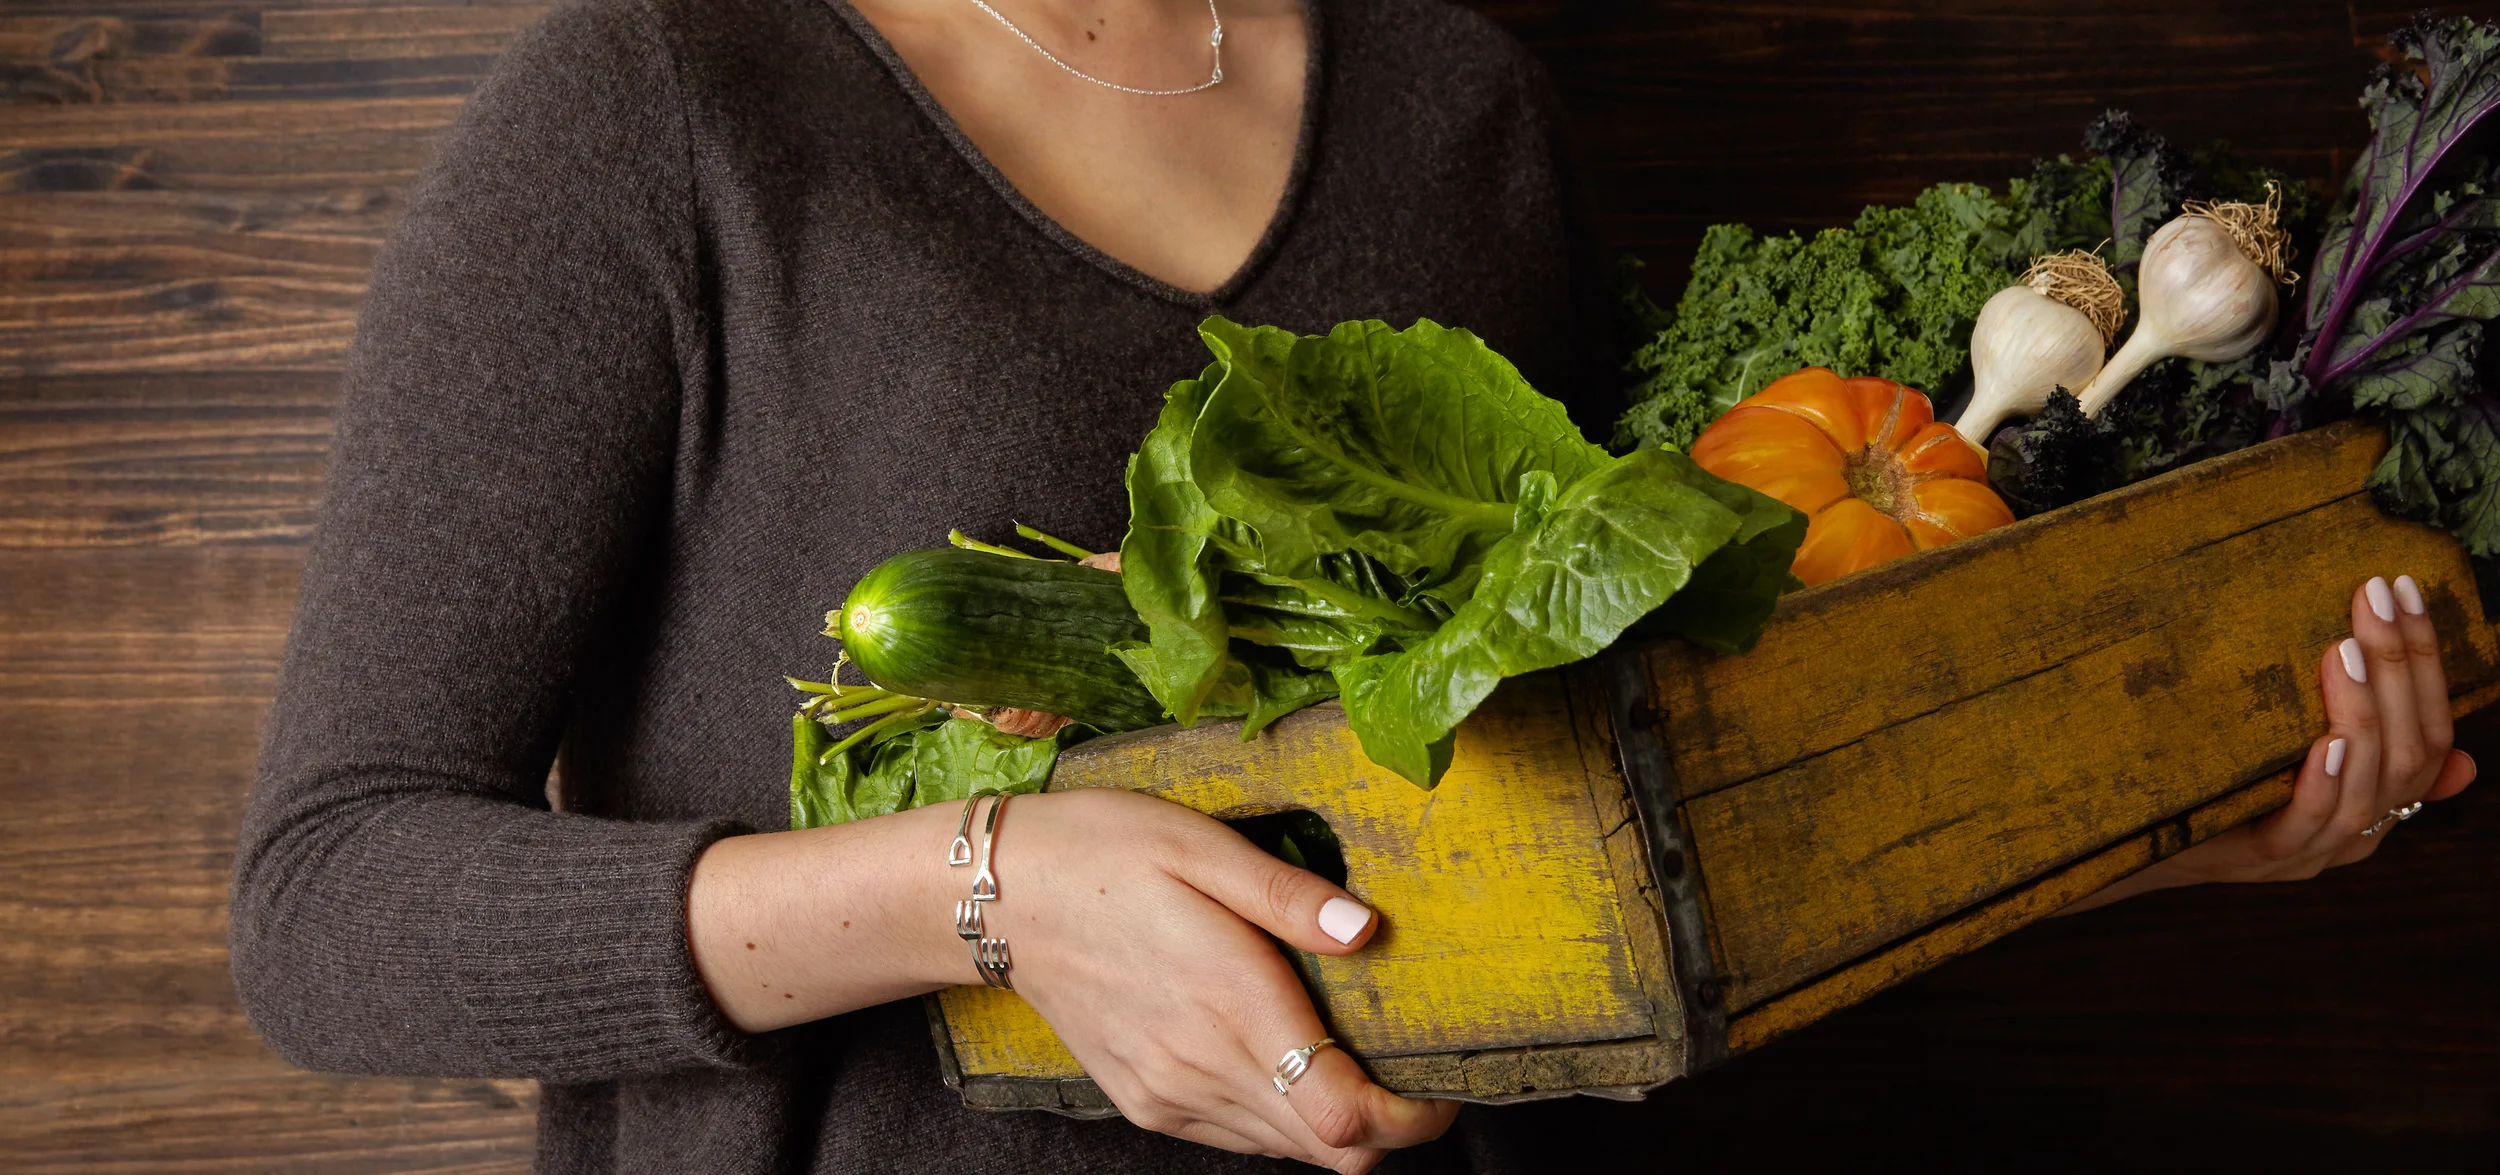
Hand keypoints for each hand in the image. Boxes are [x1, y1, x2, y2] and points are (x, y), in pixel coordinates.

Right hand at [994, 788, 1456, 1170]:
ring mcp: (1168, 1093)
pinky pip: (1237, 1137)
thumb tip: (1368, 928)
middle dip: (1388, 1127)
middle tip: (1414, 1072)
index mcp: (1230, 1002)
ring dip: (1332, 1121)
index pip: (1343, 1116)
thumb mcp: (1200, 846)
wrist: (998, 898)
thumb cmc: (1101, 852)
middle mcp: (1200, 1066)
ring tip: (1350, 1056)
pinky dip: (1278, 1115)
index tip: (1439, 1087)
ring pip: (1285, 1150)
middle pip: (1328, 1151)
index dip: (1408, 1120)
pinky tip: (1281, 1056)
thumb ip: (1289, 897)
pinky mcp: (1145, 1101)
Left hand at [2066, 574, 2478, 912]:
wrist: (2131, 838)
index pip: (2430, 732)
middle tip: (2376, 599)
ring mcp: (2311, 848)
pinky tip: (2328, 742)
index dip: (2426, 662)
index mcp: (2374, 796)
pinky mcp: (2261, 858)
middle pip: (2411, 755)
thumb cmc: (2210, 772)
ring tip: (2347, 653)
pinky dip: (2324, 783)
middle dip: (2400, 670)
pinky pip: (2308, 825)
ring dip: (2363, 714)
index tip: (2405, 590)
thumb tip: (2366, 638)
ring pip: (2369, 790)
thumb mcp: (2277, 734)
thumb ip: (2319, 702)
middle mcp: (2356, 828)